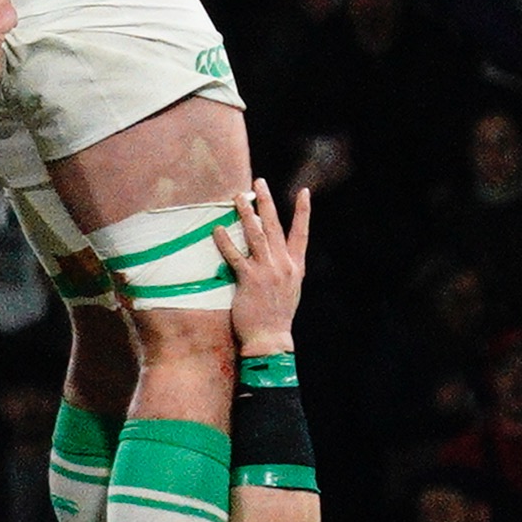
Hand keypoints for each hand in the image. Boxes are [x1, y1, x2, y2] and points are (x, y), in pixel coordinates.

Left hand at [222, 176, 313, 350]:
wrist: (271, 339)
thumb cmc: (277, 316)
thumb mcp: (289, 290)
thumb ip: (284, 271)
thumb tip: (278, 257)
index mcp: (296, 266)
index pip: (301, 233)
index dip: (303, 211)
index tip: (304, 192)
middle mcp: (284, 264)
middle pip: (274, 226)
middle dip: (267, 201)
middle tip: (259, 181)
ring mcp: (267, 271)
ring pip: (255, 234)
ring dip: (246, 213)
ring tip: (237, 196)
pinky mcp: (250, 280)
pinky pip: (235, 255)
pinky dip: (226, 241)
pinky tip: (218, 229)